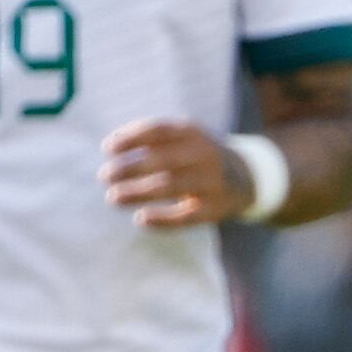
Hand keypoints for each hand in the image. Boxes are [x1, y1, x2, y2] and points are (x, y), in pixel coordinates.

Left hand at [100, 120, 247, 229]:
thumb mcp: (182, 137)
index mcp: (192, 133)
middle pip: (163, 160)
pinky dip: (162, 219)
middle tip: (104, 176)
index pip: (159, 131)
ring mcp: (211, 182)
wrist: (246, 178)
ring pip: (171, 186)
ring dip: (139, 192)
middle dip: (131, 168)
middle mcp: (204, 155)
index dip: (132, 139)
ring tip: (112, 197)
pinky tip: (140, 218)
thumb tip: (112, 142)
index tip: (107, 149)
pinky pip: (186, 216)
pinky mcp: (214, 209)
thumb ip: (151, 137)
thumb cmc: (197, 155)